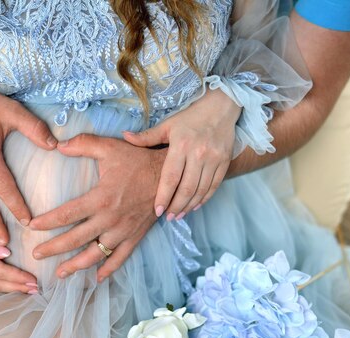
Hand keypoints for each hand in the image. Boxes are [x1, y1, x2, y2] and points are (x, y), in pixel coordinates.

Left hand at [28, 135, 165, 281]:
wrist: (170, 176)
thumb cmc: (138, 160)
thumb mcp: (111, 147)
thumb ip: (83, 144)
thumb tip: (58, 144)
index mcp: (101, 198)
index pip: (68, 214)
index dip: (48, 221)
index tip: (31, 226)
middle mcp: (110, 219)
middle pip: (76, 239)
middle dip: (54, 249)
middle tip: (35, 255)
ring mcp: (123, 231)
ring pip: (96, 254)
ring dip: (76, 265)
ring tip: (59, 273)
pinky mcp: (135, 237)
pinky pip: (120, 258)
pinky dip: (109, 270)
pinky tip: (97, 279)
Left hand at [123, 88, 240, 219]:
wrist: (220, 108)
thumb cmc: (190, 117)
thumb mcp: (167, 124)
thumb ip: (147, 136)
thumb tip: (124, 137)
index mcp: (181, 144)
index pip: (171, 177)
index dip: (164, 196)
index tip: (157, 211)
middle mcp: (198, 153)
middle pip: (186, 188)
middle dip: (176, 206)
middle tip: (168, 218)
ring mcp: (213, 158)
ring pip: (201, 190)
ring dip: (189, 205)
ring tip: (179, 215)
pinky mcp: (224, 161)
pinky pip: (214, 186)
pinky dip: (204, 198)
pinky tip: (195, 206)